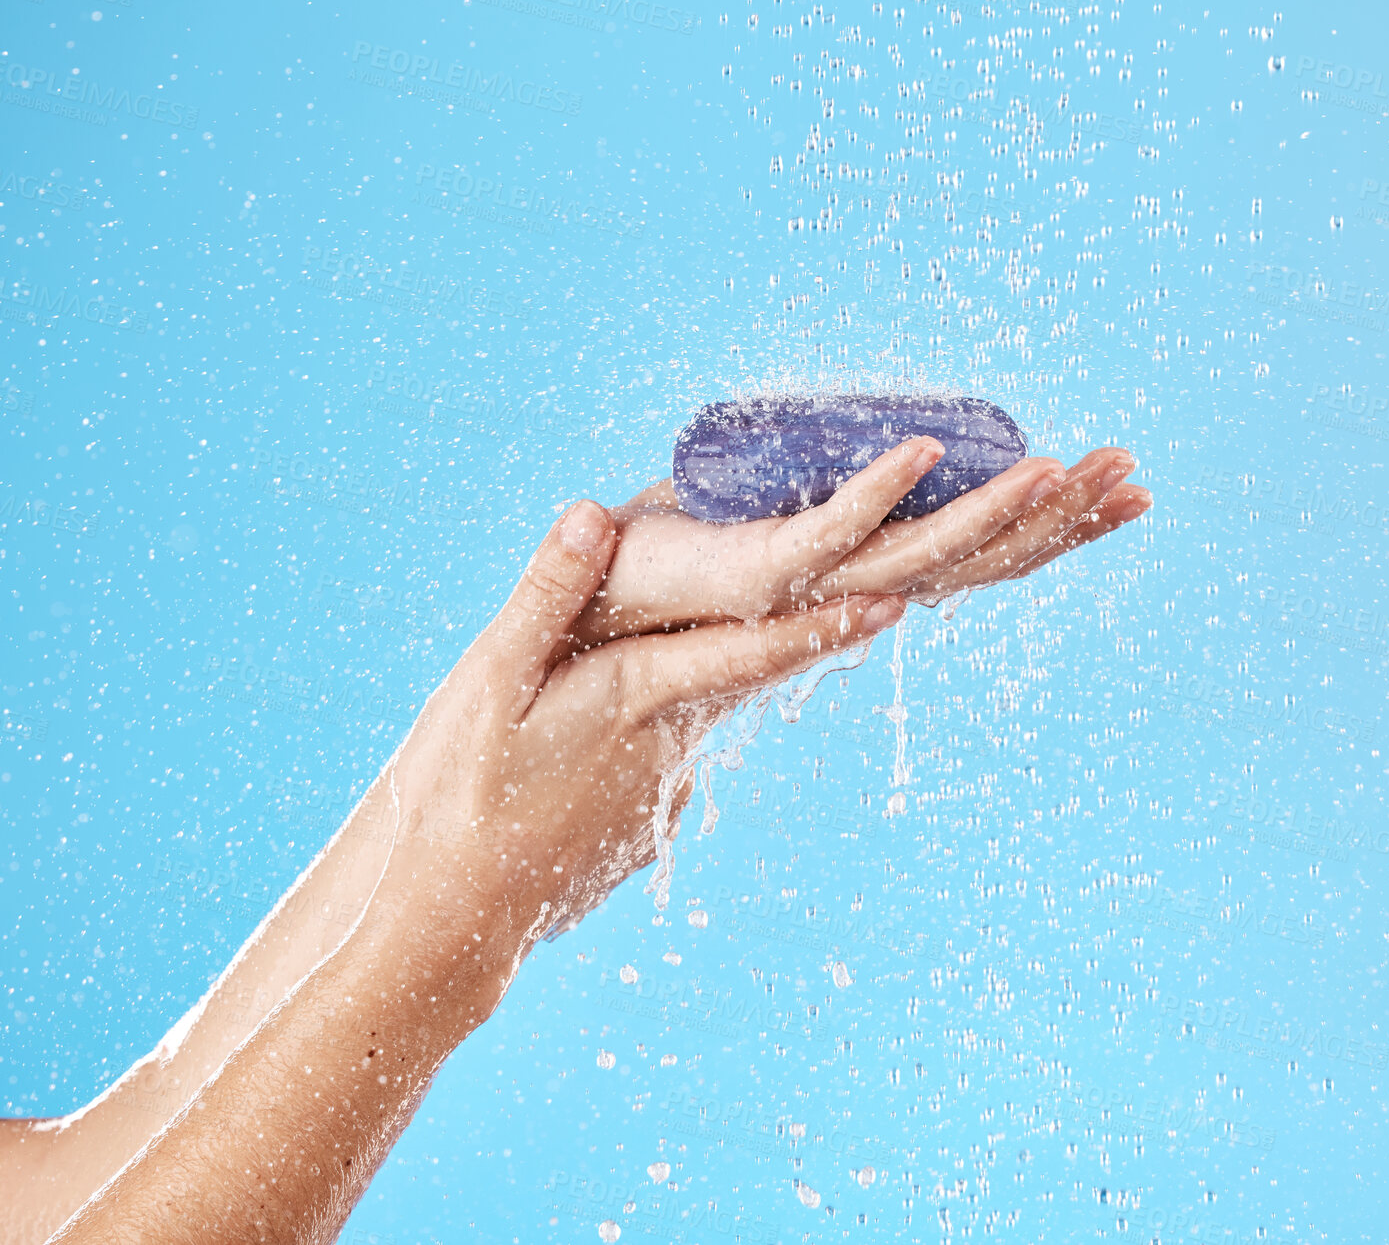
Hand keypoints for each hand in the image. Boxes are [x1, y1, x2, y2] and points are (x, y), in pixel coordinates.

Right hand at [384, 502, 908, 947]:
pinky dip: (689, 713)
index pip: (748, 649)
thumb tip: (591, 516)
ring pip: (717, 709)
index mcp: (633, 699)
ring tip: (792, 623)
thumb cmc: (456, 799)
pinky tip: (664, 704)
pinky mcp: (639, 820)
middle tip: (886, 586)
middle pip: (753, 674)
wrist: (443, 923)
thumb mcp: (484, 688)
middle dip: (817, 629)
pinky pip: (679, 748)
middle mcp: (665, 744)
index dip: (822, 621)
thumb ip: (544, 600)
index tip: (893, 597)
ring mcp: (657, 788)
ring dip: (755, 665)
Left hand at [571, 442, 1150, 647]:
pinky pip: (827, 529)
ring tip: (1066, 465)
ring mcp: (812, 583)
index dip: (1058, 524)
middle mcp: (857, 585)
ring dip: (994, 506)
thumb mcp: (786, 518)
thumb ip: (841, 504)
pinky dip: (877, 489)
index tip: (1130, 488)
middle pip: (980, 556)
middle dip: (1061, 516)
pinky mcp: (756, 571)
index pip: (985, 550)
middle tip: (1139, 475)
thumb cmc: (686, 549)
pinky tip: (926, 448)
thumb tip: (899, 465)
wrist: (596, 595)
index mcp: (871, 570)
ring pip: (922, 550)